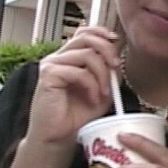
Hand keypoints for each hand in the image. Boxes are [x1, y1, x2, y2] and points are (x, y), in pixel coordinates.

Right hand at [25, 27, 119, 149]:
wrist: (59, 136)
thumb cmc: (77, 114)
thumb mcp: (102, 89)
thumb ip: (109, 72)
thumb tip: (118, 58)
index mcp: (70, 57)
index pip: (84, 31)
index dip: (101, 32)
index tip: (115, 41)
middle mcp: (59, 57)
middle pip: (86, 37)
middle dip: (107, 50)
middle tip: (115, 67)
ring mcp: (52, 64)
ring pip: (86, 54)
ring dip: (102, 74)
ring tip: (105, 92)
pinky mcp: (49, 75)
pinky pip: (79, 72)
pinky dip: (92, 85)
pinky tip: (93, 98)